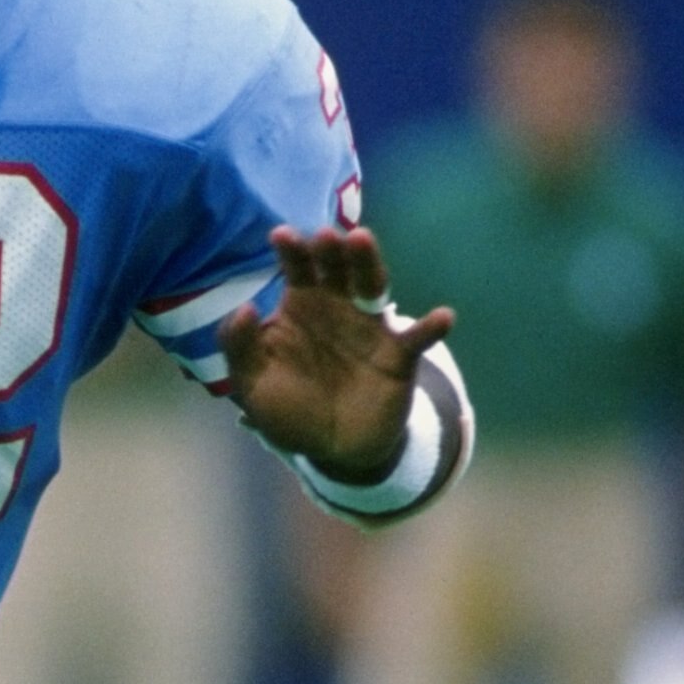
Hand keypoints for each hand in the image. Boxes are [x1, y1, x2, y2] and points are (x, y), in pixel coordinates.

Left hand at [219, 225, 453, 481]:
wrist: (333, 449)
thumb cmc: (291, 409)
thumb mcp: (253, 384)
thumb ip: (240, 347)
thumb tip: (245, 308)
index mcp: (301, 306)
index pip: (297, 270)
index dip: (291, 251)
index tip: (282, 235)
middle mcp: (337, 307)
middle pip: (336, 269)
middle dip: (331, 249)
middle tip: (325, 235)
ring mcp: (370, 328)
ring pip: (372, 287)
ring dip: (368, 263)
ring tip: (362, 240)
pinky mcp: (399, 356)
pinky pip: (417, 339)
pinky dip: (431, 327)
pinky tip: (442, 317)